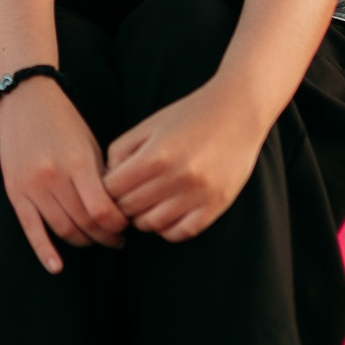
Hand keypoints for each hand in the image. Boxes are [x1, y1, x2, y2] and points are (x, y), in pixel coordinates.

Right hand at [0, 78, 124, 272]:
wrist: (25, 102)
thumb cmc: (64, 122)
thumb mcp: (91, 144)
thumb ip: (102, 178)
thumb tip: (119, 212)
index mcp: (78, 162)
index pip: (102, 210)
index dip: (118, 225)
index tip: (126, 225)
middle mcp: (53, 176)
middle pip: (84, 223)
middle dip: (105, 236)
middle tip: (117, 239)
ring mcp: (32, 186)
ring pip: (62, 229)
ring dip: (83, 241)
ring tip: (96, 241)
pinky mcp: (15, 192)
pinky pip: (31, 229)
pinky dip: (44, 251)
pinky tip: (57, 266)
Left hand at [103, 82, 268, 241]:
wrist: (238, 111)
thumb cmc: (189, 116)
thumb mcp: (149, 125)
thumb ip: (121, 151)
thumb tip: (106, 182)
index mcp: (155, 155)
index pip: (112, 190)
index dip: (106, 190)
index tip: (112, 185)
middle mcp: (176, 177)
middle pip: (130, 209)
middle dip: (122, 204)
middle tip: (128, 196)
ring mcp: (198, 194)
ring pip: (152, 224)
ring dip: (143, 217)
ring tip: (147, 204)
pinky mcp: (216, 205)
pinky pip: (181, 232)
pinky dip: (168, 228)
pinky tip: (167, 213)